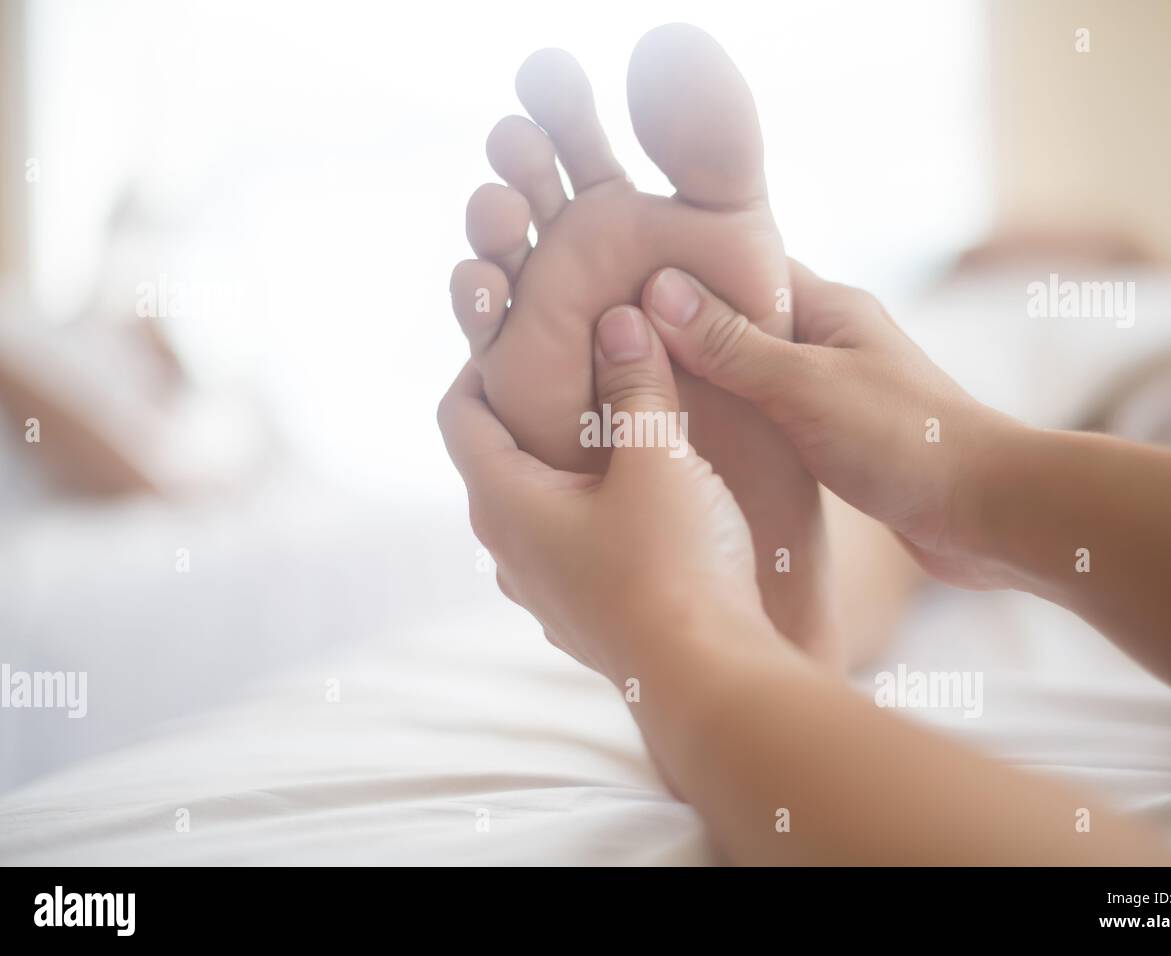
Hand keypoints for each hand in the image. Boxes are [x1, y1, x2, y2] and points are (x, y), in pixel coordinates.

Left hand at [438, 304, 776, 684]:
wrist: (711, 683)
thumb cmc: (675, 567)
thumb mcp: (658, 457)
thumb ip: (636, 383)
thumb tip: (619, 321)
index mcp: (503, 503)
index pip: (459, 411)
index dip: (484, 361)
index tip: (530, 329)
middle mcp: (507, 551)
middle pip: (499, 456)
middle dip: (536, 405)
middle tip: (585, 362)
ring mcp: (544, 591)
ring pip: (540, 504)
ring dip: (569, 461)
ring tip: (623, 425)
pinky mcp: (584, 616)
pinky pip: (573, 544)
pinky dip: (594, 507)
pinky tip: (647, 498)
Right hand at [638, 260, 1022, 587]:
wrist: (986, 514)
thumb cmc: (905, 441)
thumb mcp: (805, 387)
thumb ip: (732, 345)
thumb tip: (658, 291)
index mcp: (828, 307)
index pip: (740, 267)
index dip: (682, 274)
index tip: (620, 285)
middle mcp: (831, 339)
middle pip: (740, 322)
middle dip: (685, 333)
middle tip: (616, 346)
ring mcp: (835, 389)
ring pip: (753, 374)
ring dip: (709, 384)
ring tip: (646, 395)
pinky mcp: (838, 437)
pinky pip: (771, 417)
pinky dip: (737, 423)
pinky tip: (699, 442)